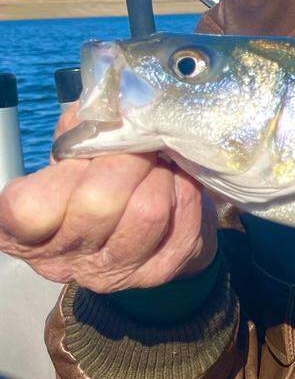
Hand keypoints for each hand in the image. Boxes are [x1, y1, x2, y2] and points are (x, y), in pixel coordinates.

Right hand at [0, 104, 215, 292]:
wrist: (151, 225)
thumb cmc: (101, 181)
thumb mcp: (77, 155)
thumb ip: (79, 131)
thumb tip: (104, 105)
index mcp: (24, 233)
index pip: (29, 208)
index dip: (65, 171)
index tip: (86, 153)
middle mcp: (63, 260)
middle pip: (98, 203)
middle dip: (128, 160)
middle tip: (141, 146)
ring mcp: (112, 273)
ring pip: (147, 211)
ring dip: (160, 174)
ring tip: (160, 163)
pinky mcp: (159, 273)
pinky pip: (182, 220)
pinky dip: (185, 190)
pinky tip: (178, 182)